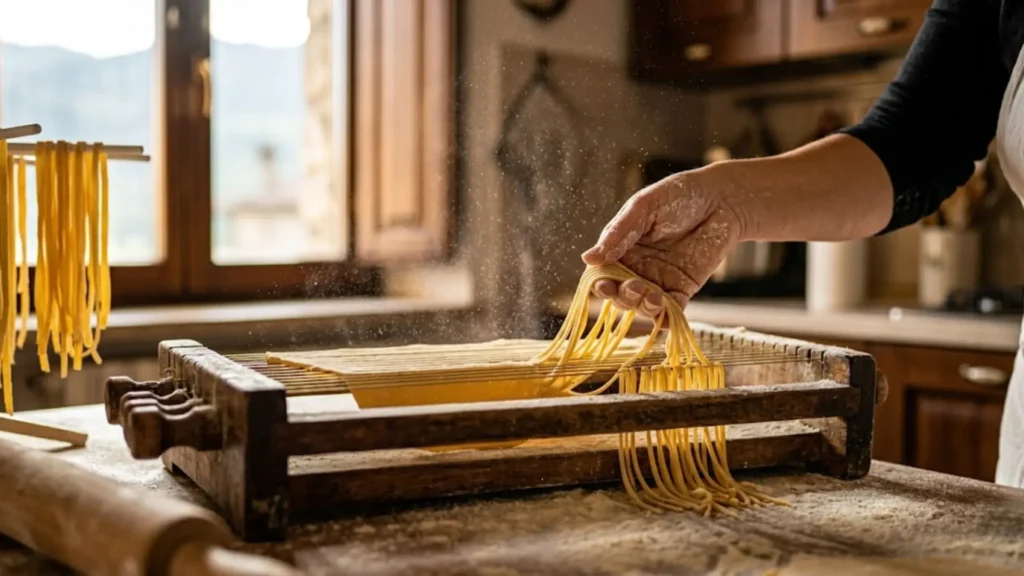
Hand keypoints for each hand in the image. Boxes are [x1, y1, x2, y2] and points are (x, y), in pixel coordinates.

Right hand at [581, 168, 746, 317]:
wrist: (721, 197)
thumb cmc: (678, 194)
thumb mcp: (643, 208)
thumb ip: (618, 234)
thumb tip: (588, 259)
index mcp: (621, 248)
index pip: (603, 273)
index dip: (600, 284)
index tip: (604, 286)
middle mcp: (637, 267)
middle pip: (621, 294)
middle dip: (623, 297)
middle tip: (636, 286)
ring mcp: (660, 279)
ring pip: (643, 305)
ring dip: (643, 308)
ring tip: (653, 298)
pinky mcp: (683, 287)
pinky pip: (672, 309)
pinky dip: (667, 319)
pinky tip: (666, 319)